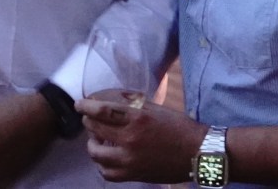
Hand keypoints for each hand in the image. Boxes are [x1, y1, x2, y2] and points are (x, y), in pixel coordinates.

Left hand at [76, 96, 197, 183]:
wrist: (198, 153)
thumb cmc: (179, 127)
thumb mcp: (155, 108)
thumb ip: (132, 106)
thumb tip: (110, 101)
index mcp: (137, 118)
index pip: (101, 111)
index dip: (85, 107)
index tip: (79, 104)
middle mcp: (130, 139)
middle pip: (95, 130)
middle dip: (88, 122)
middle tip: (89, 119)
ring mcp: (131, 160)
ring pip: (96, 154)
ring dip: (92, 144)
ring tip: (97, 139)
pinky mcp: (134, 175)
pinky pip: (107, 173)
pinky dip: (102, 164)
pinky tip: (107, 157)